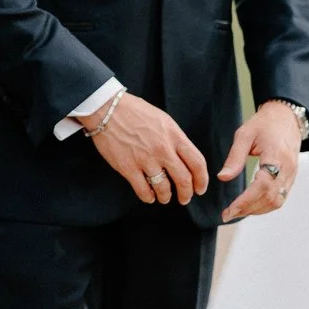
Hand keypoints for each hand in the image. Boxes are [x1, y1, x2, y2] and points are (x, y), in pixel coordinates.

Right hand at [77, 88, 210, 204]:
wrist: (106, 109)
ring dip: (166, 197)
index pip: (197, 162)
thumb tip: (183, 158)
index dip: (201, 180)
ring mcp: (145, 159)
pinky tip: (148, 196)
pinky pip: (143, 190)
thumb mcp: (162, 120)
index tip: (200, 188)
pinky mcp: (128, 168)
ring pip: (164, 188)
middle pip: (184, 179)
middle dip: (186, 194)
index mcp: (174, 135)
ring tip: (164, 198)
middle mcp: (163, 149)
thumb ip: (174, 138)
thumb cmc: (134, 112)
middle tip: (185, 198)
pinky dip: (148, 197)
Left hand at [218, 100, 304, 222]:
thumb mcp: (244, 134)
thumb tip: (222, 178)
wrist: (286, 117)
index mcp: (276, 156)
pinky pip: (280, 197)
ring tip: (237, 212)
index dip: (246, 201)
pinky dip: (266, 205)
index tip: (230, 210)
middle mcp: (287, 168)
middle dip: (248, 209)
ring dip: (257, 210)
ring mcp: (292, 174)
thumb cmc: (264, 123)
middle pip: (270, 198)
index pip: (262, 186)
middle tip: (228, 215)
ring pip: (277, 201)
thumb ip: (234, 157)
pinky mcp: (291, 177)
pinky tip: (251, 206)